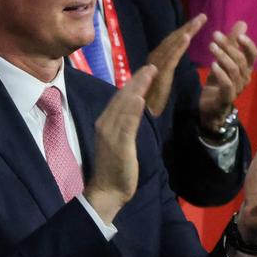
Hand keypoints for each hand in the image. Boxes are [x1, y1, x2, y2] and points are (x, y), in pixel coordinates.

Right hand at [84, 65, 157, 223]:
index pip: (120, 98)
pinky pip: (125, 124)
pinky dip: (131, 110)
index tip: (147, 70)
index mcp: (106, 123)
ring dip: (137, 88)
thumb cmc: (115, 168)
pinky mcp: (118, 145)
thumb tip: (134, 109)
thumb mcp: (120, 142)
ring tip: (149, 73)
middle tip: (152, 65)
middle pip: (122, 97)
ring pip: (124, 106)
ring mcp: (110, 134)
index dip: (134, 83)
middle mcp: (105, 124)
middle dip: (137, 80)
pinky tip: (138, 98)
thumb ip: (126, 125)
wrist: (107, 191)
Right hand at [142, 14, 205, 115]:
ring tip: (198, 21)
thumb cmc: (150, 102)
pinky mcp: (161, 75)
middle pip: (172, 40)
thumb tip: (167, 60)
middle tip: (202, 16)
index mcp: (155, 62)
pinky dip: (179, 46)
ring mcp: (156, 67)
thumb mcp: (159, 82)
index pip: (171, 44)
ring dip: (186, 32)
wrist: (143, 116)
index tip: (197, 22)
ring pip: (172, 46)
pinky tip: (187, 37)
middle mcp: (153, 60)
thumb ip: (162, 70)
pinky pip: (171, 58)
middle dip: (187, 27)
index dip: (184, 32)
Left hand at [199, 21, 256, 135]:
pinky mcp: (226, 98)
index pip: (253, 54)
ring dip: (223, 57)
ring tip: (211, 47)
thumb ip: (231, 43)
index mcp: (246, 69)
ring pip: (234, 70)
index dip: (247, 44)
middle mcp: (244, 78)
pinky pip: (227, 84)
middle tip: (214, 36)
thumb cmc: (217, 83)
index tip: (237, 34)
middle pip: (241, 60)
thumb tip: (242, 23)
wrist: (208, 108)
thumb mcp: (222, 60)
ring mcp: (237, 89)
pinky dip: (220, 73)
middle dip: (229, 46)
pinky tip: (212, 65)